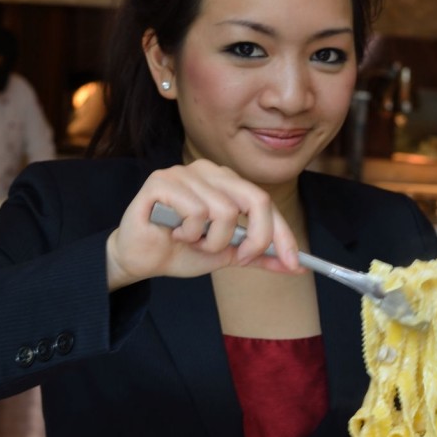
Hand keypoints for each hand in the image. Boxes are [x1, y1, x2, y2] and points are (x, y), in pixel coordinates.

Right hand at [106, 160, 300, 289]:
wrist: (142, 260)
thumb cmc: (182, 250)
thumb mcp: (227, 256)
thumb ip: (258, 256)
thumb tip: (295, 265)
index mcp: (226, 181)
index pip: (265, 201)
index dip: (282, 233)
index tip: (295, 262)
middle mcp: (208, 170)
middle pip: (255, 198)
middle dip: (257, 237)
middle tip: (240, 257)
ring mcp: (184, 172)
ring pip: (224, 211)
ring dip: (211, 241)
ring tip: (192, 242)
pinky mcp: (160, 181)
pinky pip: (195, 211)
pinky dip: (189, 233)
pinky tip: (175, 233)